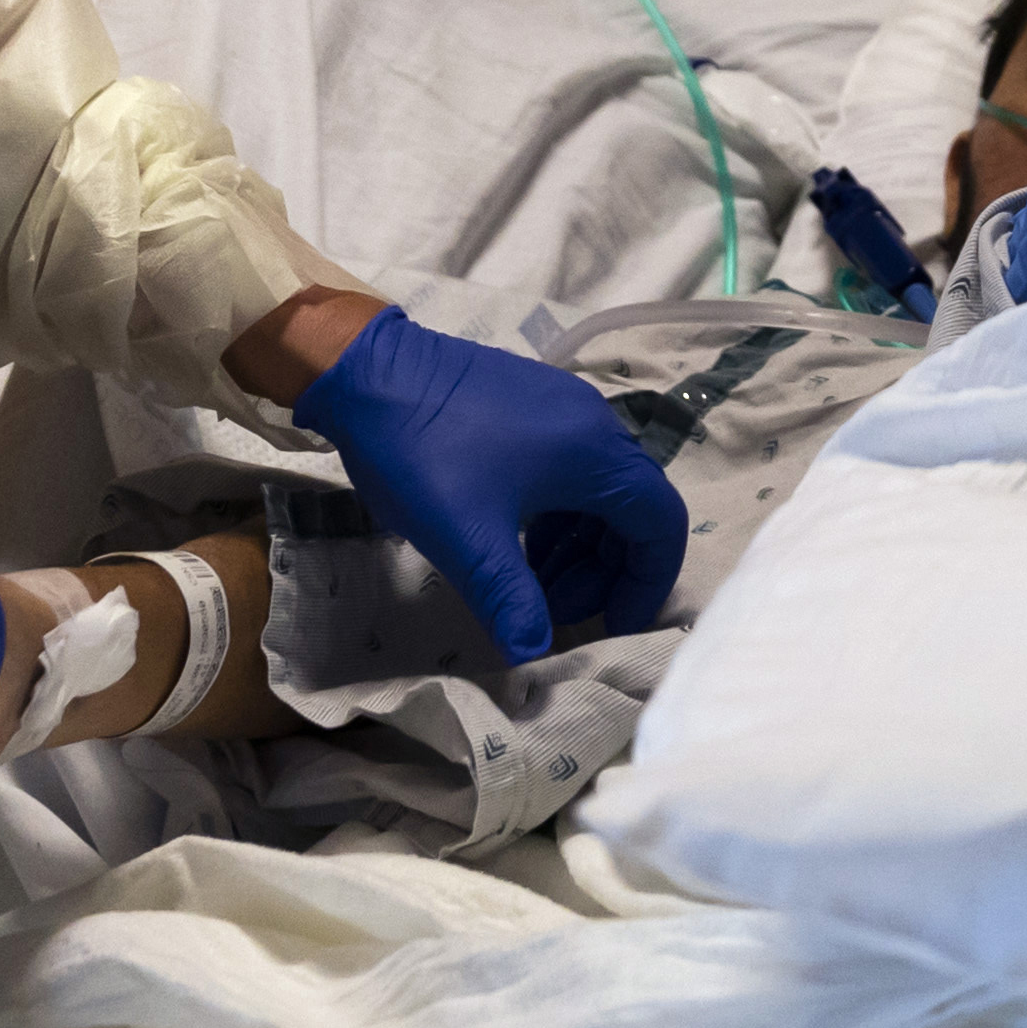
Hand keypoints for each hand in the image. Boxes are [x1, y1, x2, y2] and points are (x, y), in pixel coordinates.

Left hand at [288, 306, 683, 657]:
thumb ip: (510, 601)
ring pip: (601, 492)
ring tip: (533, 586)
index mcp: (596, 455)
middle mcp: (594, 426)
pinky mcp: (534, 405)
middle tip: (557, 611)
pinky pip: (572, 470)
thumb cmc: (423, 455)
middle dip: (606, 573)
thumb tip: (534, 654)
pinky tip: (516, 543)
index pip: (661, 525)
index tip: (610, 625)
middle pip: (635, 511)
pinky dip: (559, 517)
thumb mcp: (467, 540)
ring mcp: (564, 410)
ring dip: (579, 548)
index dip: (646, 583)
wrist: (365, 373)